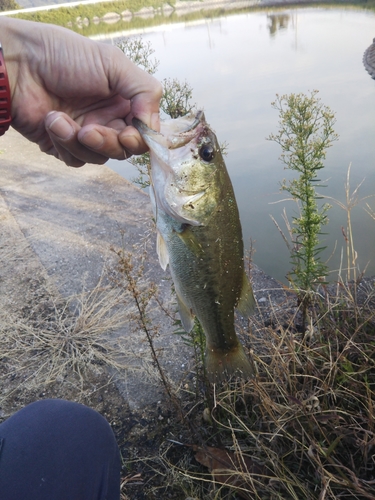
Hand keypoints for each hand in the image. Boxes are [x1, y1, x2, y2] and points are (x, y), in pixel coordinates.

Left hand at [1, 17, 161, 166]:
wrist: (18, 65)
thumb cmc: (64, 57)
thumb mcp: (113, 63)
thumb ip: (144, 91)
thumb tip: (153, 126)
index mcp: (124, 101)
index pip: (145, 132)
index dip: (141, 139)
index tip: (128, 134)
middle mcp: (109, 119)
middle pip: (124, 150)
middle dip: (109, 143)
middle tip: (89, 130)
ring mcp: (86, 134)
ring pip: (100, 158)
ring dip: (80, 142)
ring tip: (60, 119)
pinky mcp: (64, 145)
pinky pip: (76, 161)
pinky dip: (64, 144)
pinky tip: (52, 122)